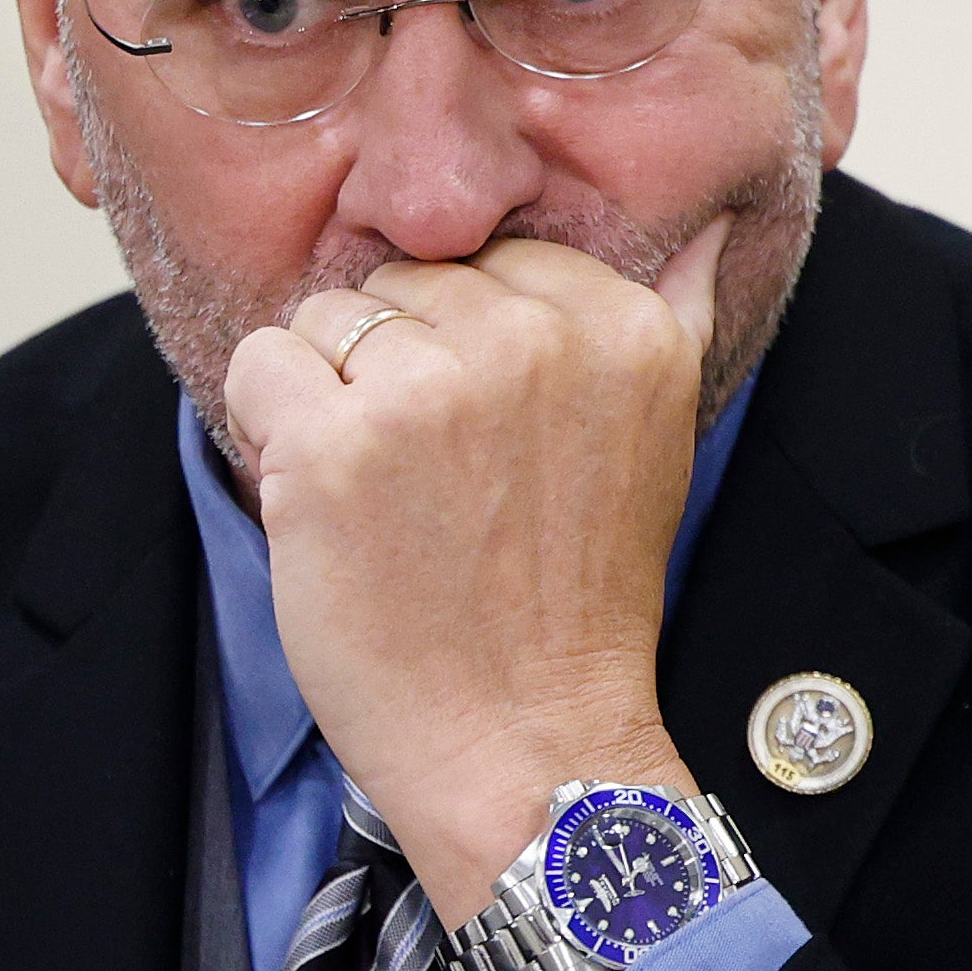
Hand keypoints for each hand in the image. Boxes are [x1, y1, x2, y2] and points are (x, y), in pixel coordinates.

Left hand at [222, 223, 728, 970]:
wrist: (525, 745)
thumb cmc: (571, 605)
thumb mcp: (657, 440)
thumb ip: (672, 315)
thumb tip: (712, 225)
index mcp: (621, 326)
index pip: (493, 259)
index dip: (467, 349)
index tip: (491, 447)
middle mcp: (532, 339)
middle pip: (404, 281)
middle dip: (396, 366)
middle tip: (435, 485)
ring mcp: (429, 388)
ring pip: (325, 316)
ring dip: (330, 398)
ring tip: (385, 499)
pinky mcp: (333, 443)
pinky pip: (259, 365)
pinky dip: (269, 430)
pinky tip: (326, 505)